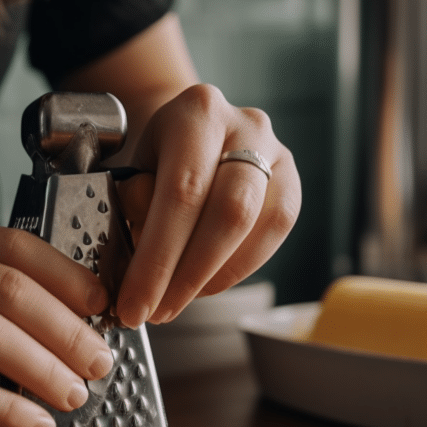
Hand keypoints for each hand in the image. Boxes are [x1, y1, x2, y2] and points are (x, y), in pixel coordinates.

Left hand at [115, 84, 301, 326]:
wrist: (193, 128)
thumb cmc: (157, 156)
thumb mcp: (132, 168)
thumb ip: (133, 208)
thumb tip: (136, 270)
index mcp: (196, 113)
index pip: (180, 194)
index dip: (158, 259)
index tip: (134, 305)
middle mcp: (245, 126)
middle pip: (228, 213)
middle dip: (187, 276)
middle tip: (155, 313)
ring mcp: (277, 152)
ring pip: (256, 228)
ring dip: (212, 279)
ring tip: (174, 302)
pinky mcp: (293, 182)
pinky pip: (273, 236)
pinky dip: (235, 270)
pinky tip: (204, 284)